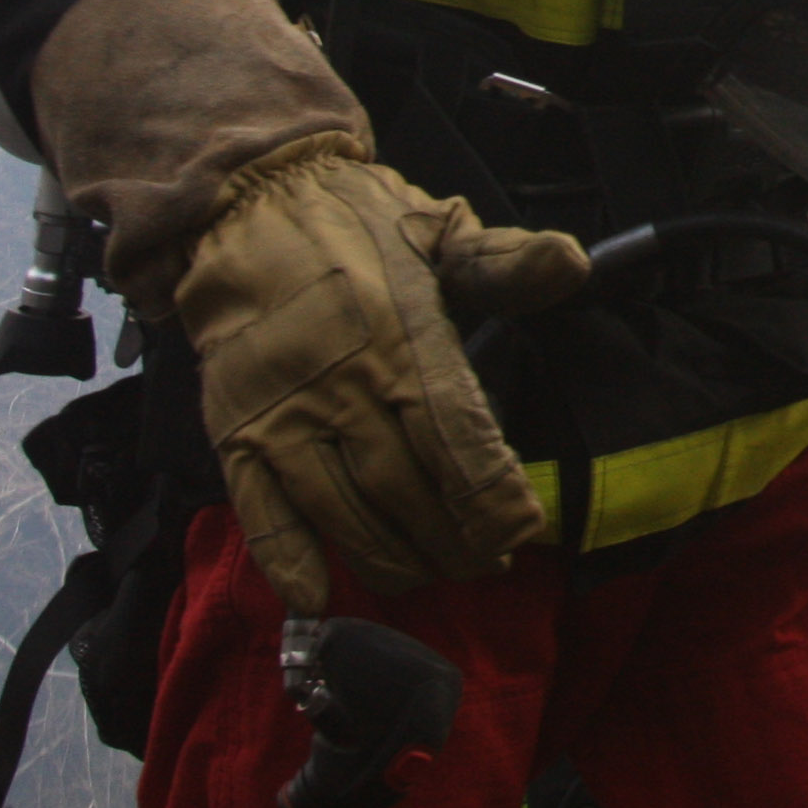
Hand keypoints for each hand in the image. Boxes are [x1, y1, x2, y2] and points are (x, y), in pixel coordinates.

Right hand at [178, 134, 587, 612]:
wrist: (247, 207)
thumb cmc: (356, 224)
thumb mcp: (439, 228)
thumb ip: (504, 260)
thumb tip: (571, 264)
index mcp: (403, 336)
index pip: (456, 435)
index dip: (490, 494)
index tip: (521, 531)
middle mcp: (345, 385)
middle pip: (407, 489)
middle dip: (453, 540)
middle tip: (487, 564)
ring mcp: (286, 416)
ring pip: (343, 512)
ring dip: (389, 558)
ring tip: (428, 577)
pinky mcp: (236, 433)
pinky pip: (260, 512)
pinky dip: (288, 562)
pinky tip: (319, 599)